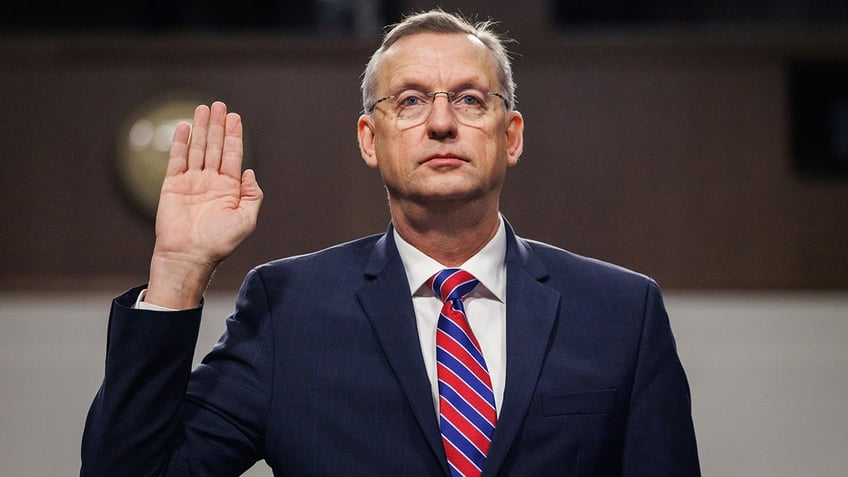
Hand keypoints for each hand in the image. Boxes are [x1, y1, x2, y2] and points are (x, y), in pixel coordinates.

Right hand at [145, 102, 262, 308]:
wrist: (189, 256)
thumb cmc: (219, 243)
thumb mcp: (246, 220)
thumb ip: (252, 195)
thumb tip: (251, 172)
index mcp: (230, 189)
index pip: (233, 156)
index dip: (234, 136)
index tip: (234, 117)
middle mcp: (211, 183)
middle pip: (216, 147)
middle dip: (218, 126)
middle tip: (218, 105)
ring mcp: (192, 183)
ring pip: (197, 149)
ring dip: (201, 129)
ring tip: (202, 109)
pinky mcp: (173, 186)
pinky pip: (177, 160)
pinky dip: (180, 143)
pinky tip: (184, 127)